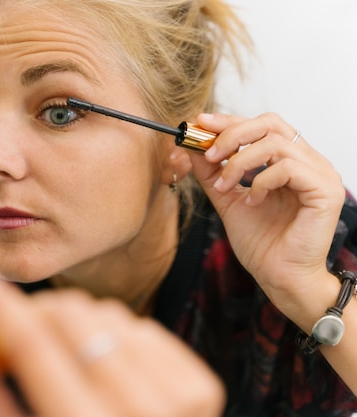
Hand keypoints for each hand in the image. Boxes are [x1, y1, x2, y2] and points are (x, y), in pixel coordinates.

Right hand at [0, 271, 224, 416]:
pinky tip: (102, 357)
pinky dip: (115, 332)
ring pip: (109, 316)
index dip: (3, 312)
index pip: (34, 350)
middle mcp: (140, 415)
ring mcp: (180, 400)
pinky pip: (143, 328)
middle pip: (76, 321)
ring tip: (64, 349)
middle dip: (39, 311)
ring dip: (77, 322)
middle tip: (23, 323)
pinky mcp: (201, 387)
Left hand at [188, 113, 344, 317]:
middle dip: (233, 134)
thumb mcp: (227, 199)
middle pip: (270, 123)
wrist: (279, 277)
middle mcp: (308, 161)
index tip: (201, 123)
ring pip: (275, 143)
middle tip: (210, 154)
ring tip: (225, 186)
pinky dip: (261, 181)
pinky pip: (287, 168)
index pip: (261, 125)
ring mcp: (320, 174)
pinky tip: (251, 200)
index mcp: (289, 160)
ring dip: (240, 162)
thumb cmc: (261, 243)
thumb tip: (191, 147)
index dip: (230, 120)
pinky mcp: (325, 190)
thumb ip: (212, 173)